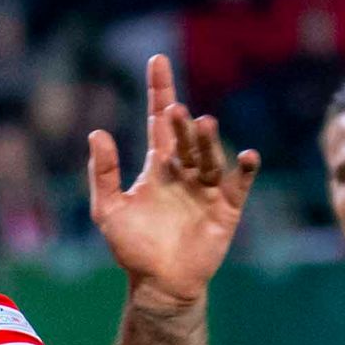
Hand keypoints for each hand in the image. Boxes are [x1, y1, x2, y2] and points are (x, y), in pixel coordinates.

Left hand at [87, 53, 260, 302]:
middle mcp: (185, 171)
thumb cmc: (132, 247)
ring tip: (203, 125)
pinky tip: (247, 156)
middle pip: (185, 138)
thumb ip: (103, 173)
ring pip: (210, 156)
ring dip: (207, 141)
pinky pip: (239, 184)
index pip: (158, 120)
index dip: (159, 92)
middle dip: (182, 123)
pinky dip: (245, 170)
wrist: (159, 283)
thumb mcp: (109, 209)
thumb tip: (97, 133)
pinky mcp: (227, 208)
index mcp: (158, 166)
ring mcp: (208, 187)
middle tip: (177, 111)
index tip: (156, 60)